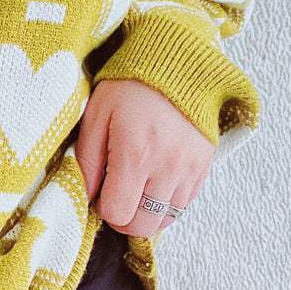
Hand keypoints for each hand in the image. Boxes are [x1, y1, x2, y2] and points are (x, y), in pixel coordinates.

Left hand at [75, 77, 214, 237]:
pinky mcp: (204, 166)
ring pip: (165, 220)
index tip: (100, 191)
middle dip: (124, 218)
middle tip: (116, 195)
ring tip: (136, 186)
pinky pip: (184, 204)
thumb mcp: (96, 116)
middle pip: (143, 226)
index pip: (117, 213)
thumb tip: (86, 196)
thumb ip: (86, 161)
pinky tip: (154, 180)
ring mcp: (189, 169)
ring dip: (146, 211)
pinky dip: (166, 202)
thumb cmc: (128, 87)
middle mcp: (166, 167)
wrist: (175, 63)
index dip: (102, 208)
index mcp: (135, 154)